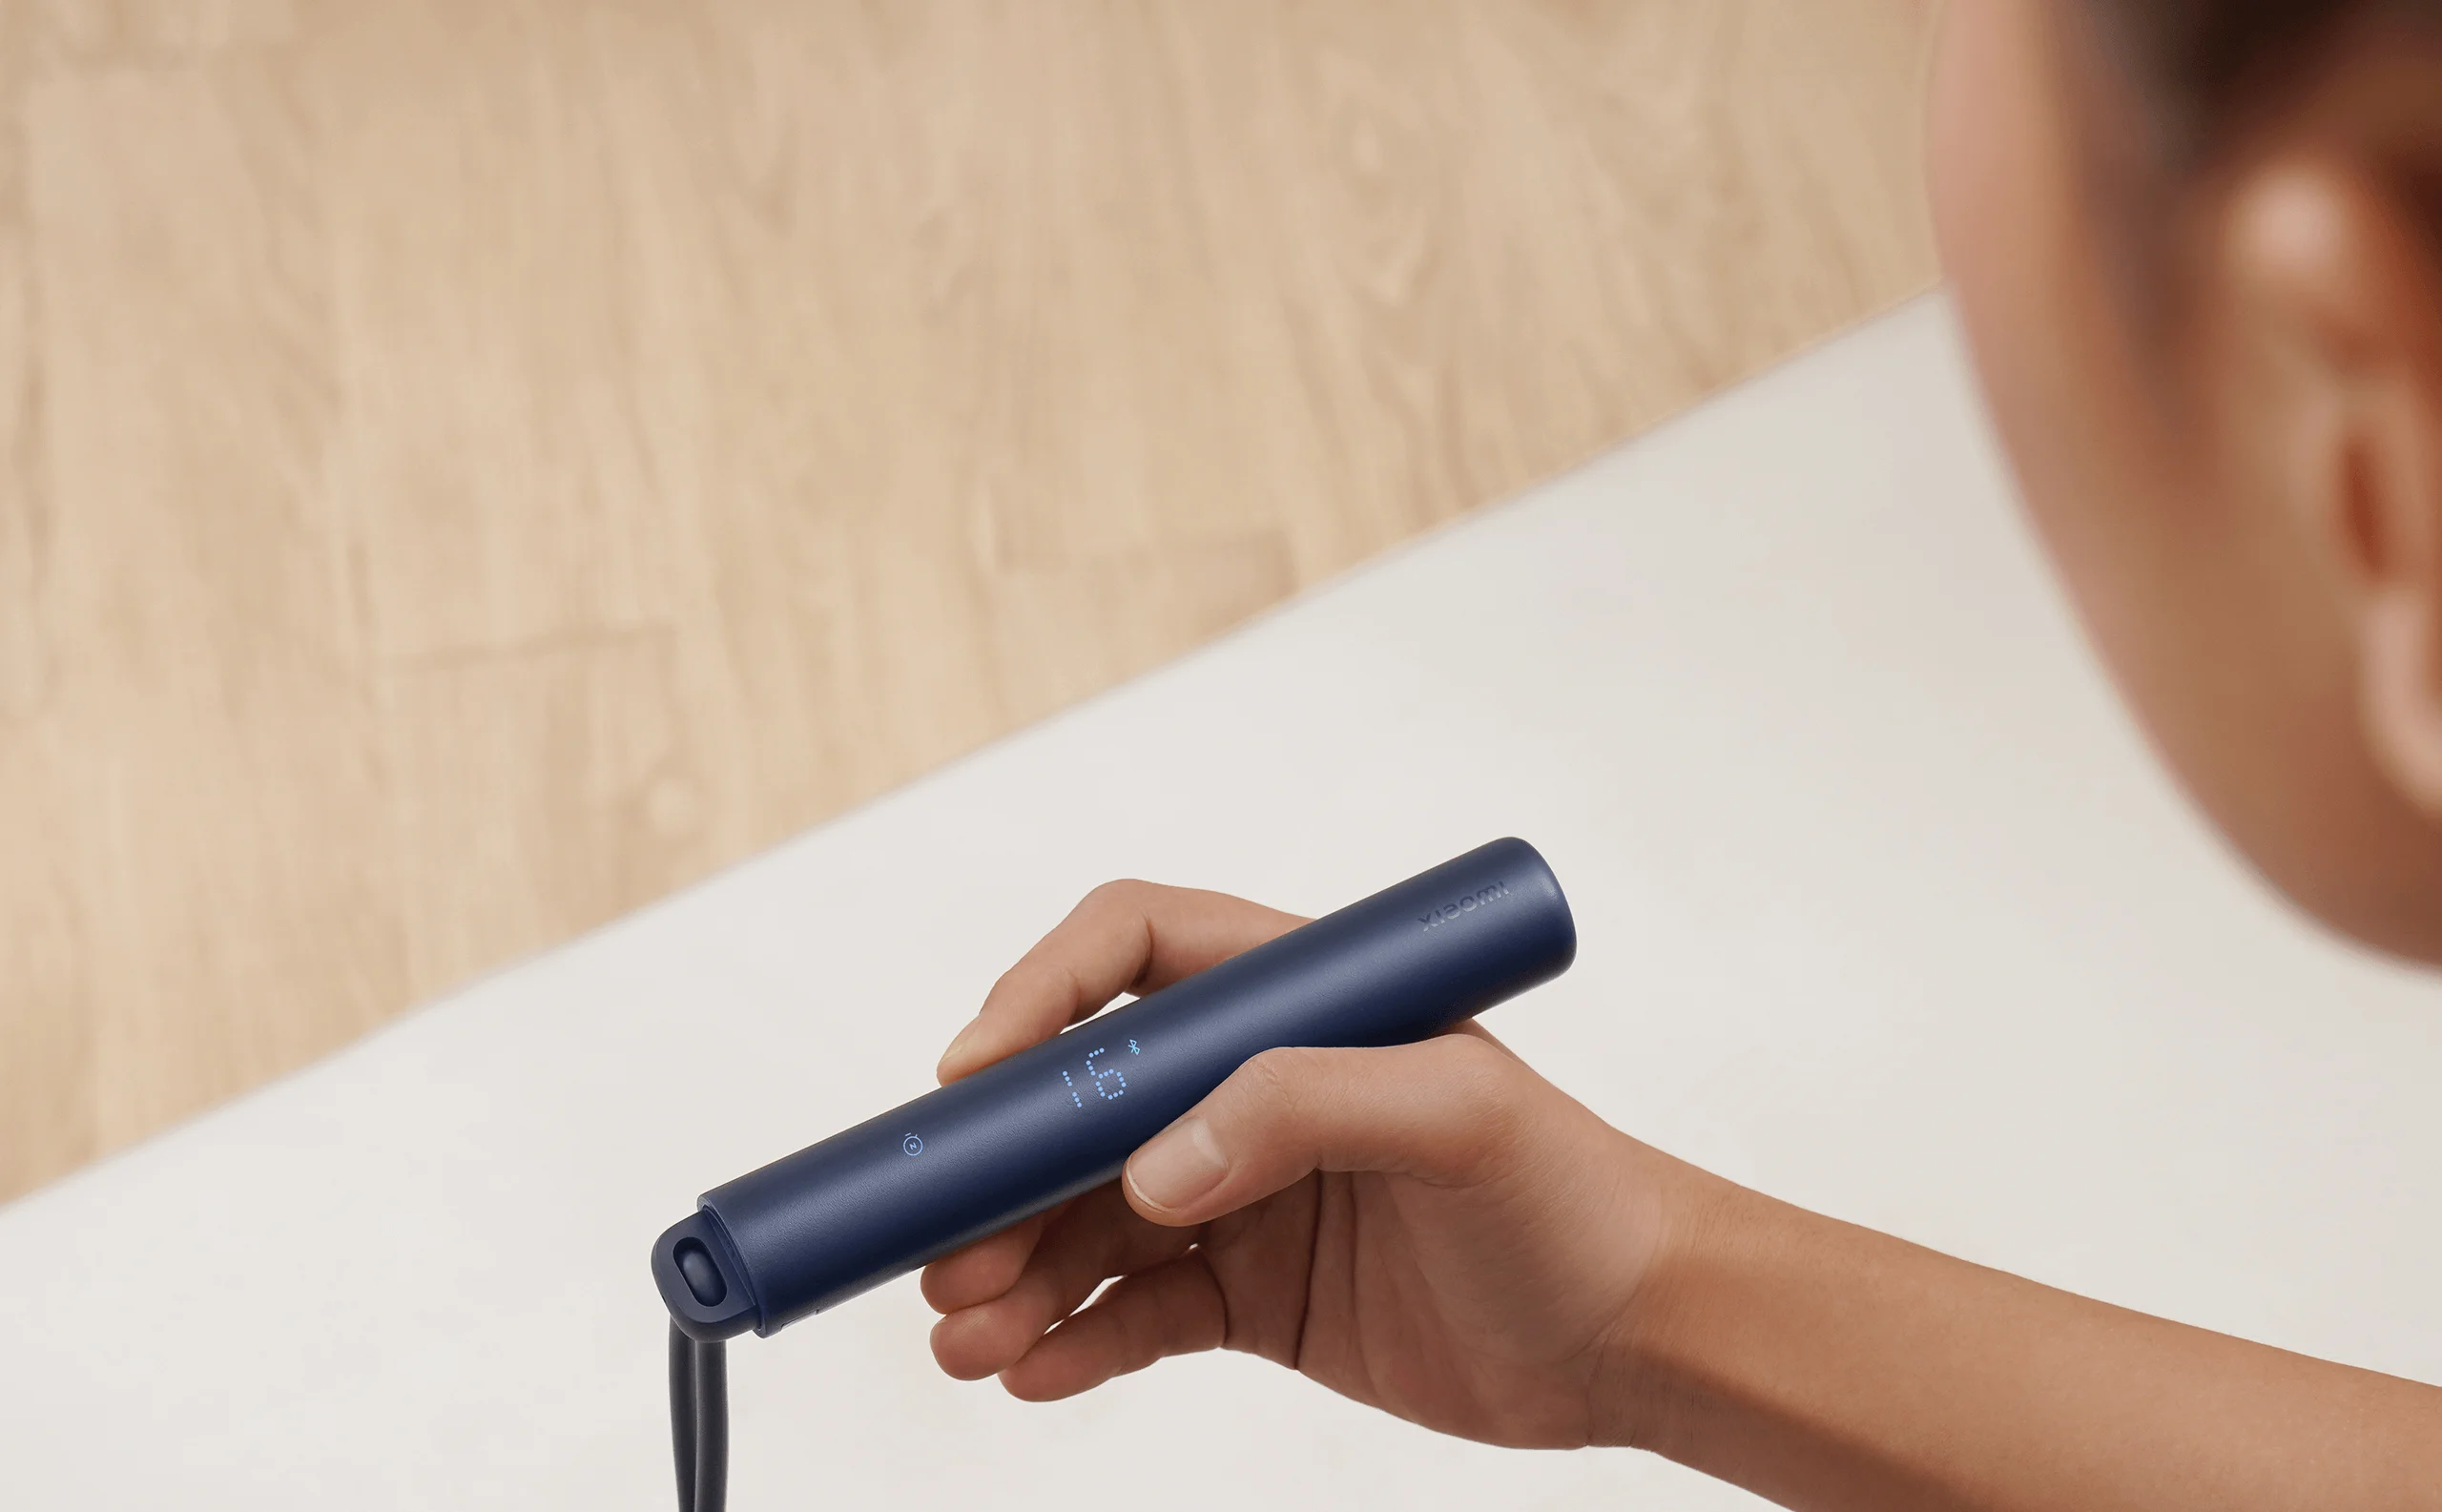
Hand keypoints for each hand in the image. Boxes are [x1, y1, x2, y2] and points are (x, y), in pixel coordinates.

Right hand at [922, 879, 1719, 1448]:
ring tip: (966, 1340)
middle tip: (944, 1254)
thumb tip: (1150, 1170)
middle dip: (998, 1177)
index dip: (1040, 1000)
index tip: (971, 1079)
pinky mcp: (1251, 1297)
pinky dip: (1072, 1343)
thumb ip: (1304, 1107)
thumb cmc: (1577, 1196)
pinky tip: (1032, 1374)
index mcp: (1296, 1002)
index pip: (1132, 954)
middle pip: (1081, 1109)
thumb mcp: (1460, 1120)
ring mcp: (1244, 1194)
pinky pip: (1133, 1314)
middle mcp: (1252, 1087)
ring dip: (1016, 1276)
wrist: (1638, 1338)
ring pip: (1088, 1224)